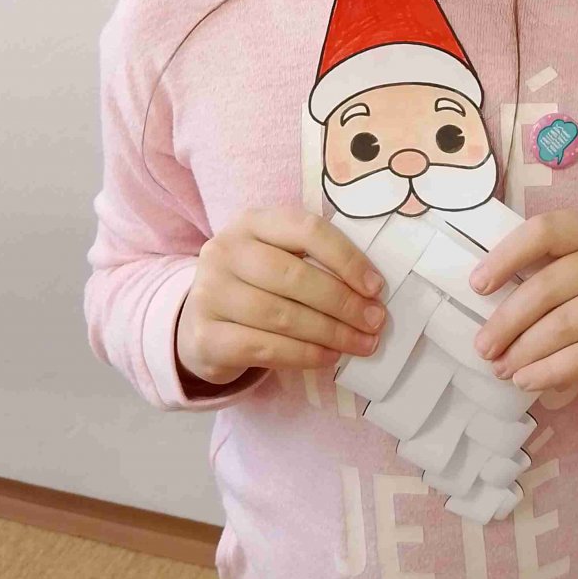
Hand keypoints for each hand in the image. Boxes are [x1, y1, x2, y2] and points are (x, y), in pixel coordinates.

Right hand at [175, 208, 387, 385]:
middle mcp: (225, 250)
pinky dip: (303, 355)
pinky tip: (328, 357)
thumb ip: (317, 262)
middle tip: (375, 322)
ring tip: (361, 344)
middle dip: (343, 302)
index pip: (307, 230)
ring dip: (330, 333)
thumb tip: (371, 293)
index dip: (346, 258)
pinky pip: (264, 347)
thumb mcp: (279, 256)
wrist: (201, 321)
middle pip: (294, 276)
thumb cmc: (256, 284)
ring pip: (281, 315)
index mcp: (253, 221)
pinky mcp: (205, 336)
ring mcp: (210, 293)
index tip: (376, 287)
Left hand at [468, 210, 577, 405]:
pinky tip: (529, 381)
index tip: (477, 285)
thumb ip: (550, 275)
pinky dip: (550, 371)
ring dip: (525, 351)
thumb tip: (485, 303)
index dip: (508, 254)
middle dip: (508, 320)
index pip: (548, 229)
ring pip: (566, 324)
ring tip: (502, 369)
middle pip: (551, 285)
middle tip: (484, 347)